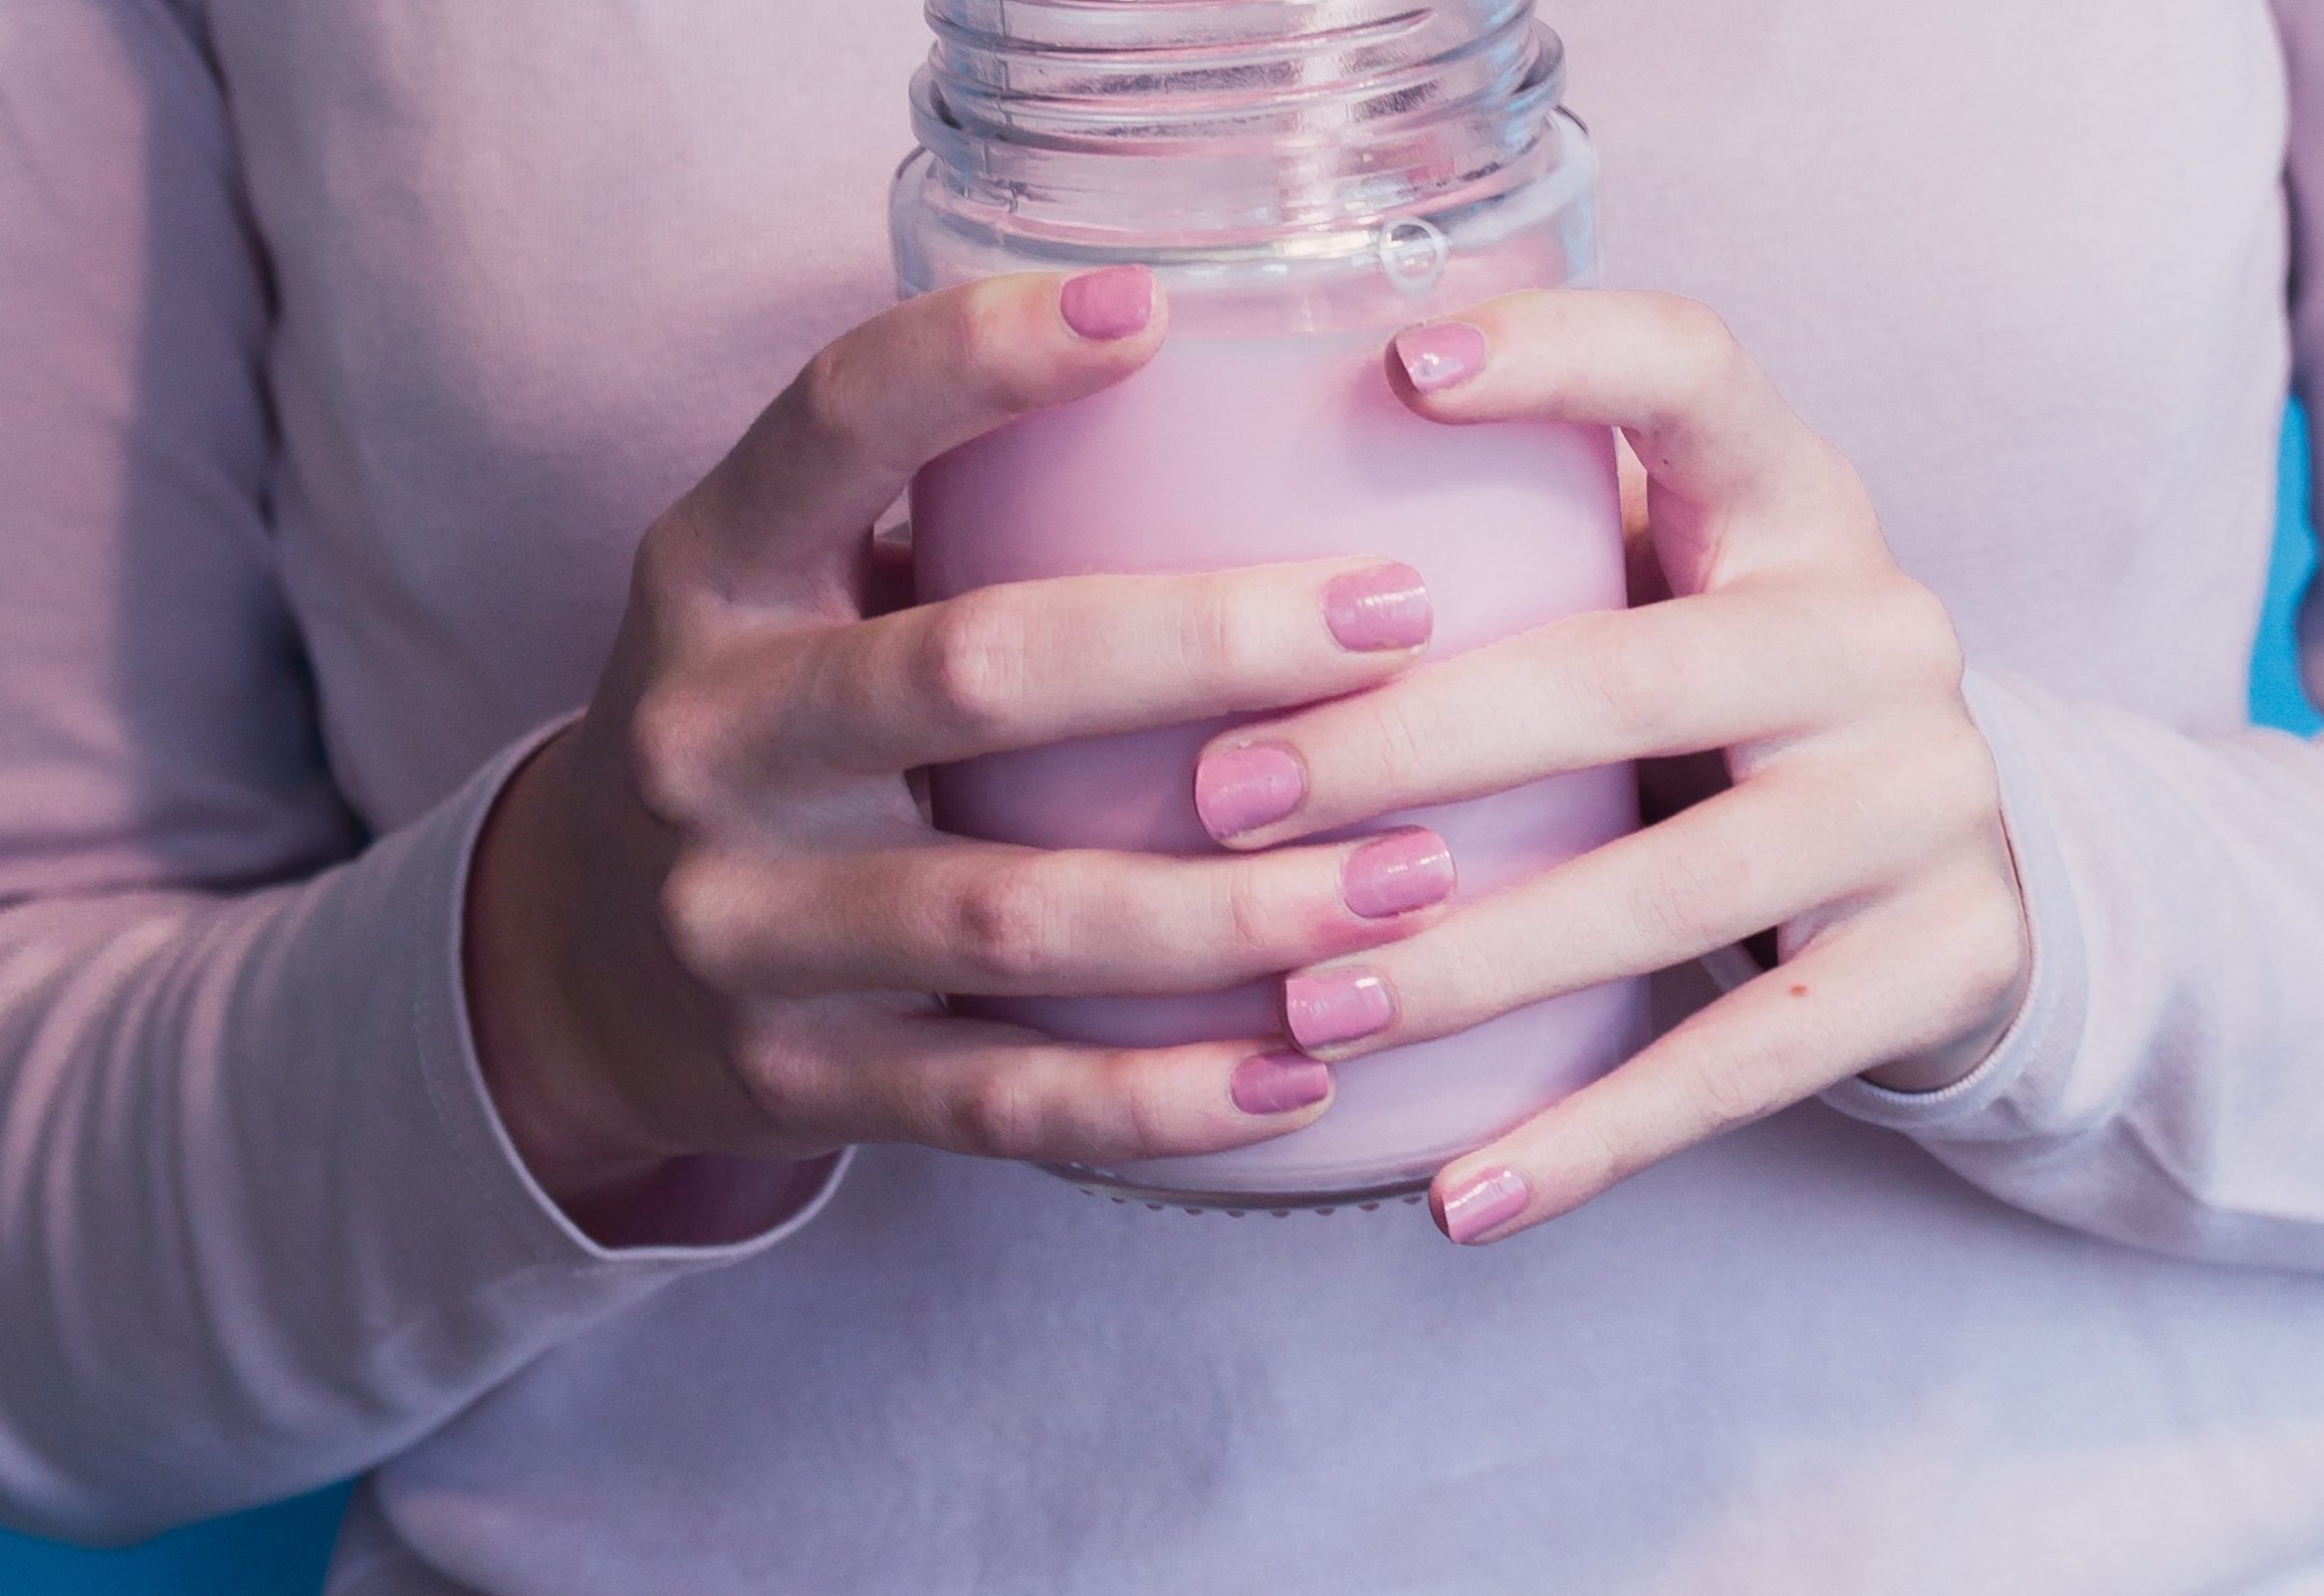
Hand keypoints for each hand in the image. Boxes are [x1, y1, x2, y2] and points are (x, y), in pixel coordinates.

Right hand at [464, 268, 1453, 1236]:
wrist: (579, 962)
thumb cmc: (771, 721)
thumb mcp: (791, 585)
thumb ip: (957, 513)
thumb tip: (1258, 405)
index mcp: (712, 569)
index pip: (832, 423)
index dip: (981, 358)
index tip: (1155, 308)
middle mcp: (706, 736)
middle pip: (972, 672)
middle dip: (1206, 645)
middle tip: (1398, 621)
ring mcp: (740, 925)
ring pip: (1013, 916)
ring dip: (1233, 907)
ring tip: (1418, 876)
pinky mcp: (792, 1081)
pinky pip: (1003, 1103)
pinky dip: (1163, 1099)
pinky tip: (1309, 1075)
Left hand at [1194, 291, 2029, 1243]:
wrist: (1964, 878)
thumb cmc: (1718, 712)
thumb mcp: (1660, 597)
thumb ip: (1509, 554)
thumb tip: (1167, 547)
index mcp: (1791, 501)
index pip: (1695, 373)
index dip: (1559, 354)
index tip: (1393, 366)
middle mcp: (1879, 625)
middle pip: (1622, 675)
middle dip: (1403, 744)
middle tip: (1225, 801)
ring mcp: (1929, 796)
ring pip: (1669, 891)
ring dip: (1469, 963)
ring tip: (1306, 1012)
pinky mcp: (1948, 957)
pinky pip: (1745, 1060)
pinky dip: (1592, 1138)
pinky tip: (1458, 1197)